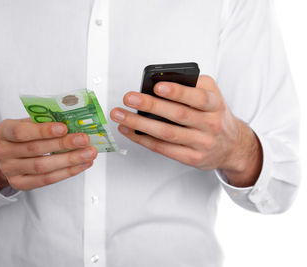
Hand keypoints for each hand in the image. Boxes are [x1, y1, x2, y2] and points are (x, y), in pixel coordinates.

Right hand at [0, 118, 97, 190]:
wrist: (9, 155)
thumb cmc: (24, 135)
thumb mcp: (28, 123)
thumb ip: (45, 121)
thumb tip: (73, 121)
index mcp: (3, 131)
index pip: (21, 131)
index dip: (43, 130)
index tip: (64, 128)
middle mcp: (3, 151)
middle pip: (35, 150)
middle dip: (63, 144)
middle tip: (84, 140)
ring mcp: (9, 170)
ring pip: (42, 167)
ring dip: (69, 160)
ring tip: (88, 154)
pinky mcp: (20, 184)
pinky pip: (46, 180)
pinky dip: (67, 172)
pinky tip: (81, 165)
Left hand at [110, 75, 261, 186]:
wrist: (232, 145)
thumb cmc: (214, 115)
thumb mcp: (212, 95)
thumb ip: (192, 85)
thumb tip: (161, 81)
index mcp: (215, 105)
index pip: (198, 98)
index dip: (178, 92)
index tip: (157, 87)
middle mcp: (210, 125)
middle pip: (178, 115)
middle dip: (150, 105)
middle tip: (129, 98)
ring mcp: (201, 144)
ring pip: (166, 134)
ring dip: (139, 124)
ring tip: (120, 115)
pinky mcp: (191, 158)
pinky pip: (163, 149)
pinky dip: (143, 139)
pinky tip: (129, 130)